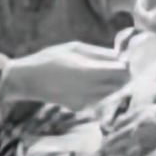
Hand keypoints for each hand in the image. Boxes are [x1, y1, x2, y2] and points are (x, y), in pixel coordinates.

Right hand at [0, 41, 129, 111]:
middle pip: (121, 84)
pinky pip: (100, 98)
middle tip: (118, 63)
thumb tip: (123, 57)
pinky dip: (101, 90)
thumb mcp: (75, 48)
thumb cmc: (50, 58)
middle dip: (123, 74)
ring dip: (113, 83)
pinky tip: (88, 82)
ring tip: (101, 71)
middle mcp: (90, 90)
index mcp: (89, 72)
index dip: (128, 64)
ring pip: (112, 92)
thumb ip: (101, 54)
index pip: (123, 72)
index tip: (127, 57)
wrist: (27, 80)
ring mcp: (86, 102)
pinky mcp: (81, 107)